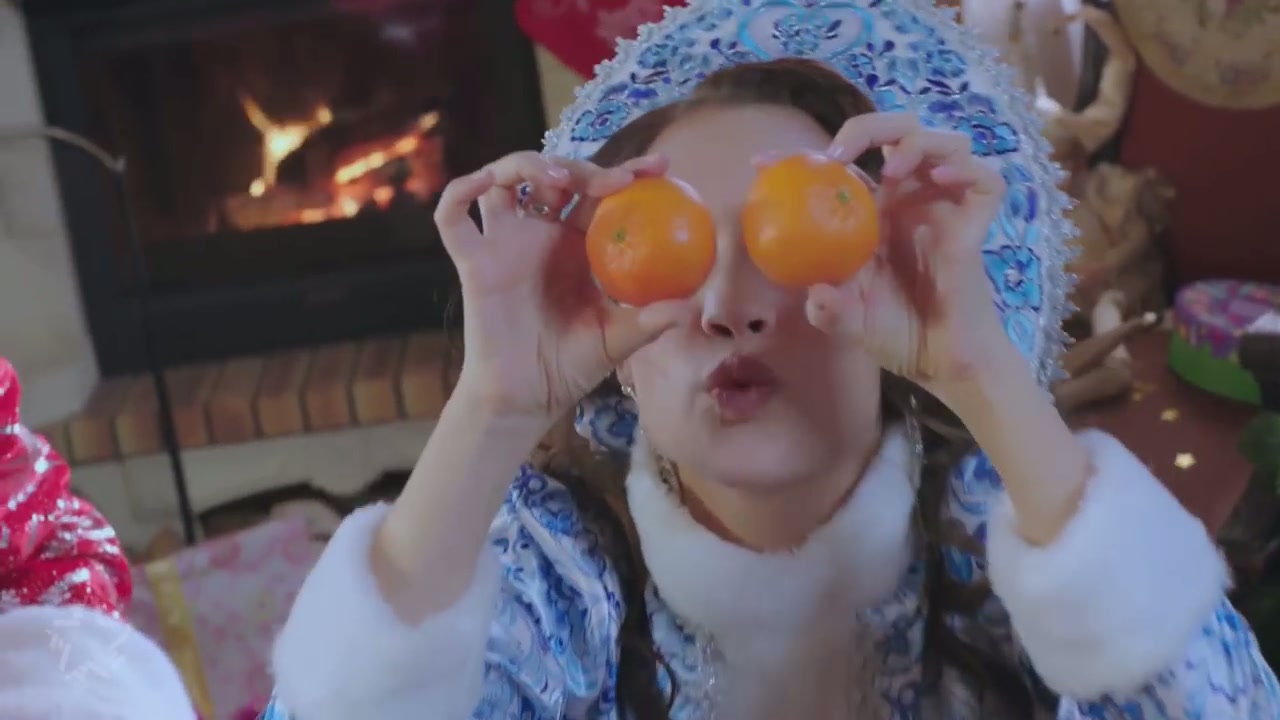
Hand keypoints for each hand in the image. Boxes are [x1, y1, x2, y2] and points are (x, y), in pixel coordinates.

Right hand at [435, 151, 691, 421]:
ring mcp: (504, 243)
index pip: (600, 193)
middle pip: (553, 176)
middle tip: (614, 180)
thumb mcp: (617, 341)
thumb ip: (649, 322)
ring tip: (558, 180)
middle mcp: (539, 235)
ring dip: (526, 164)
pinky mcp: (473, 261)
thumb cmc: (571, 367)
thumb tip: (691, 307)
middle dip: (582, 166)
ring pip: (503, 180)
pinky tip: (484, 185)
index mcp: (577, 244)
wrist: (525, 397)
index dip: (627, 172)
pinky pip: (454, 217)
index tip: (661, 166)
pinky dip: (461, 190)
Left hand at [808, 112, 1013, 399]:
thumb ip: (829, 310)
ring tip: (892, 170)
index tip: (761, 163)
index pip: (841, 166)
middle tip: (839, 153)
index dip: (801, 157)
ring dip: (916, 142)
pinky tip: (938, 179)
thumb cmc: (893, 335)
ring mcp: (944, 206)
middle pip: (897, 132)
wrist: (941, 362)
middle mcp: (909, 199)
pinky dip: (965, 170)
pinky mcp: (976, 222)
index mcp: (873, 212)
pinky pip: (985, 180)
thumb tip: (814, 292)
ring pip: (945, 142)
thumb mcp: (848, 322)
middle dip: (867, 127)